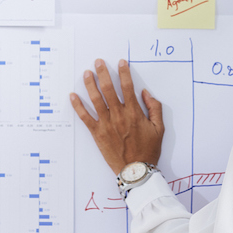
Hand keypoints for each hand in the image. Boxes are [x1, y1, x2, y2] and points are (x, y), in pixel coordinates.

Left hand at [70, 58, 163, 174]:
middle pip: (109, 89)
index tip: (121, 62)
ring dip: (90, 84)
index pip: (127, 87)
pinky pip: (85, 117)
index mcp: (134, 113)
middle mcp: (119, 116)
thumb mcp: (159, 128)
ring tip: (87, 73)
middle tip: (98, 62)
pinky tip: (73, 96)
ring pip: (96, 100)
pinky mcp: (97, 133)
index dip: (124, 72)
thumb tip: (145, 93)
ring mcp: (106, 124)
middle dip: (103, 73)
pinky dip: (78, 106)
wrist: (136, 170)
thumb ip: (154, 108)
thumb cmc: (148, 150)